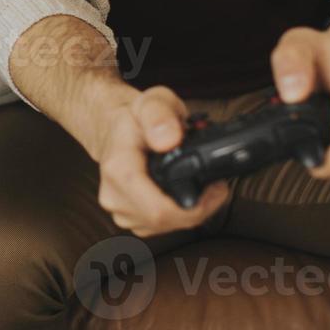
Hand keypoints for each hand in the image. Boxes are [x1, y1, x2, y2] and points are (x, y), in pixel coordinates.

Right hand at [86, 84, 229, 237]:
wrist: (113, 128)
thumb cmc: (135, 117)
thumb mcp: (152, 101)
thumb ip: (160, 116)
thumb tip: (168, 140)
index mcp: (118, 169)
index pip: (158, 210)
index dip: (195, 207)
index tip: (215, 189)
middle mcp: (114, 195)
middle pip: (166, 221)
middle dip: (199, 209)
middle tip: (216, 186)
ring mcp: (119, 210)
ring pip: (165, 228)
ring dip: (191, 213)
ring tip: (203, 189)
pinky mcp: (128, 218)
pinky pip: (160, 228)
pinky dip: (179, 215)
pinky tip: (186, 197)